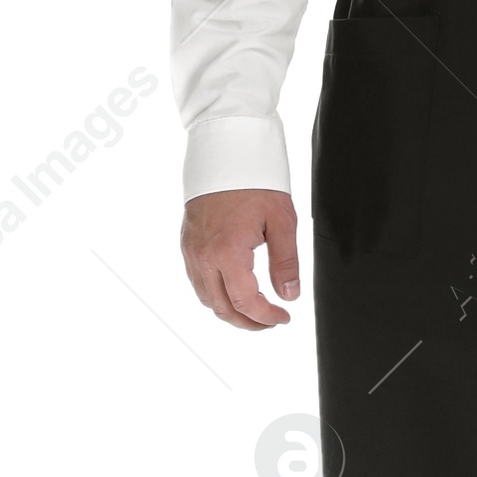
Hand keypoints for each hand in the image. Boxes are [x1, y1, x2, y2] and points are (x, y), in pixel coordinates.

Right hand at [181, 188, 299, 329]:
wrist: (226, 154)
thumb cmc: (254, 182)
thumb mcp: (282, 221)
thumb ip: (286, 263)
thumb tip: (289, 295)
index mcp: (227, 252)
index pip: (245, 302)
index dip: (266, 317)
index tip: (283, 318)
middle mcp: (203, 256)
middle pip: (222, 308)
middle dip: (248, 322)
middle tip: (270, 322)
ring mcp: (191, 251)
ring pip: (206, 299)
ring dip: (230, 311)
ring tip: (254, 310)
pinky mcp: (187, 244)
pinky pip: (197, 281)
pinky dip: (215, 294)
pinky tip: (233, 290)